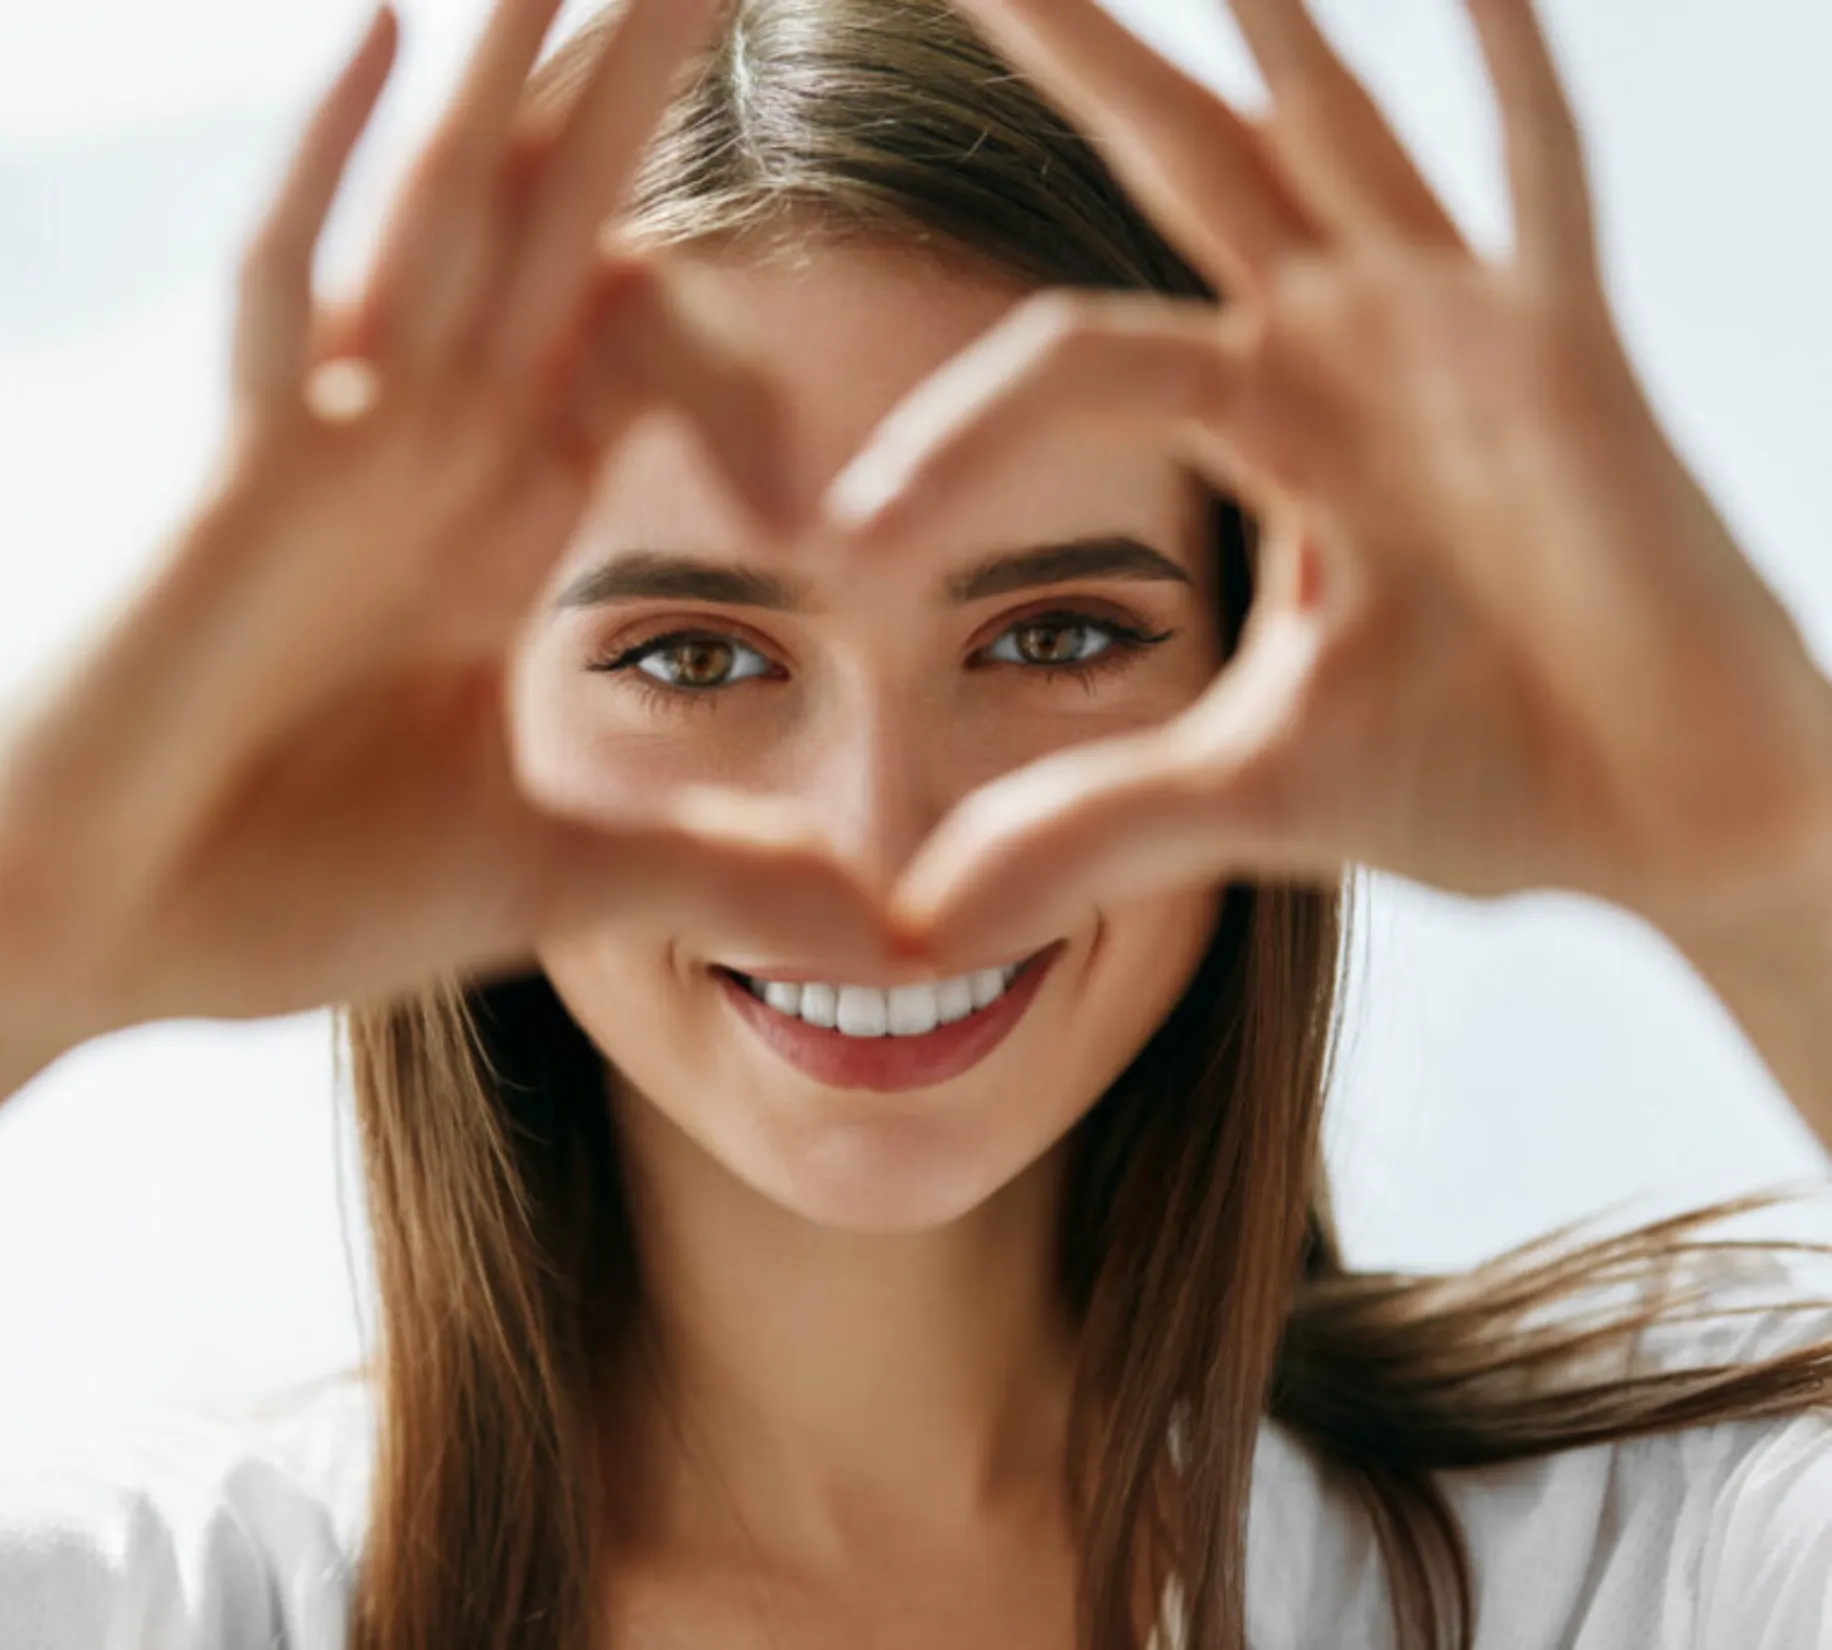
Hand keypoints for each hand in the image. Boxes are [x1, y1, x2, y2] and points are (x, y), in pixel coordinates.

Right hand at [0, 0, 905, 1056]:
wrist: (97, 944)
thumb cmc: (288, 892)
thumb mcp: (561, 880)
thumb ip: (725, 879)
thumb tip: (895, 940)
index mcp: (500, 520)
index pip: (632, 345)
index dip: (720, 272)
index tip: (830, 180)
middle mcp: (425, 451)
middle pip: (559, 227)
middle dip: (640, 83)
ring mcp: (326, 450)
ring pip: (444, 218)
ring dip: (519, 71)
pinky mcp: (234, 483)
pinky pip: (282, 296)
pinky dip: (331, 173)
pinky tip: (392, 31)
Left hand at [821, 0, 1831, 965]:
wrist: (1667, 824)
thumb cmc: (1484, 781)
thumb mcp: (1247, 796)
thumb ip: (1083, 829)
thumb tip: (913, 924)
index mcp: (1262, 427)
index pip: (1063, 370)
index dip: (949, 442)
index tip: (840, 540)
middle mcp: (1344, 350)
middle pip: (1175, 160)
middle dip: (1075, 49)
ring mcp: (1459, 336)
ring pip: (1332, 132)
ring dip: (1262, 18)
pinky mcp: (1573, 359)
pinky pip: (1540, 185)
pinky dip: (1507, 76)